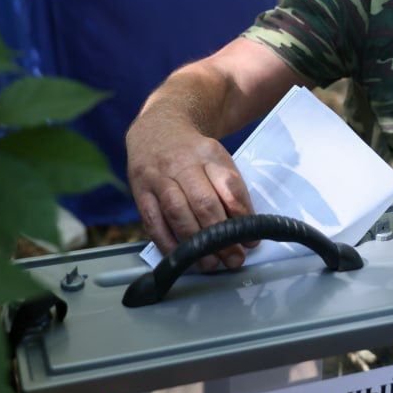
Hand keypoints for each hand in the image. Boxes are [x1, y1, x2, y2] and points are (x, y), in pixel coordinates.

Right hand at [126, 114, 256, 272]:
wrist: (157, 130)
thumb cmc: (193, 153)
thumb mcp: (216, 158)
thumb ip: (230, 189)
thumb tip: (246, 229)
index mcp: (208, 153)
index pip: (229, 185)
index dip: (242, 215)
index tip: (252, 238)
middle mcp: (182, 163)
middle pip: (203, 202)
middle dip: (221, 236)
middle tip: (234, 258)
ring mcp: (158, 177)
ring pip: (177, 212)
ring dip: (195, 243)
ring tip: (210, 263)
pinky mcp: (141, 192)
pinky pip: (153, 222)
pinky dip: (168, 243)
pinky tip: (182, 257)